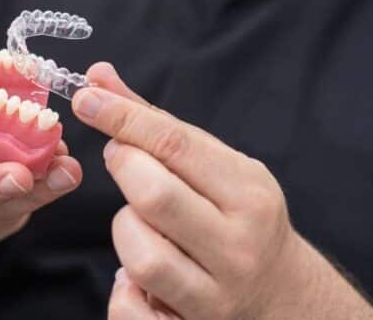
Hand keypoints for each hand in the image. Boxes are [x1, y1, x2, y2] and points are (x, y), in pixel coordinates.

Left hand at [73, 63, 367, 319]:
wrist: (286, 299)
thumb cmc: (240, 217)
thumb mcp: (218, 166)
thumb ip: (156, 123)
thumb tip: (98, 76)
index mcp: (250, 194)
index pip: (176, 145)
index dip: (123, 117)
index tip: (86, 97)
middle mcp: (238, 247)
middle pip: (154, 196)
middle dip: (124, 168)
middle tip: (123, 159)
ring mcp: (217, 297)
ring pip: (141, 256)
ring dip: (125, 230)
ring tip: (140, 220)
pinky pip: (131, 312)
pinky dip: (121, 291)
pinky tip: (134, 272)